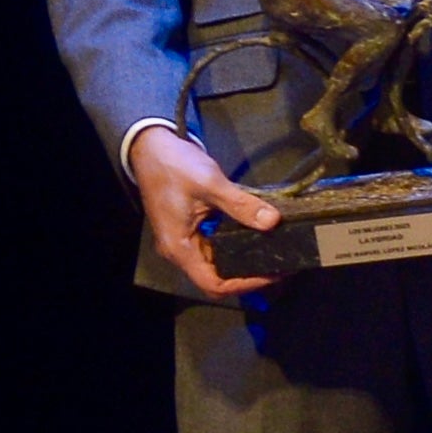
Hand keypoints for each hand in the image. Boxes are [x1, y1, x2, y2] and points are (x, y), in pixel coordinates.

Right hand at [129, 121, 285, 298]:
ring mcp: (183, 241)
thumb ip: (241, 204)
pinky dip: (235, 245)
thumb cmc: (174, 167)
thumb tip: (273, 221)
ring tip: (274, 252)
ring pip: (216, 262)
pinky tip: (257, 235)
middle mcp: (179, 251)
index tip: (272, 274)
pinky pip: (214, 246)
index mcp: (179, 248)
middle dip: (248, 275)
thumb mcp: (210, 184)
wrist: (151, 148)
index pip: (213, 284)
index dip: (244, 285)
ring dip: (243, 261)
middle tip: (280, 265)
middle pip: (216, 277)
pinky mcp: (189, 229)